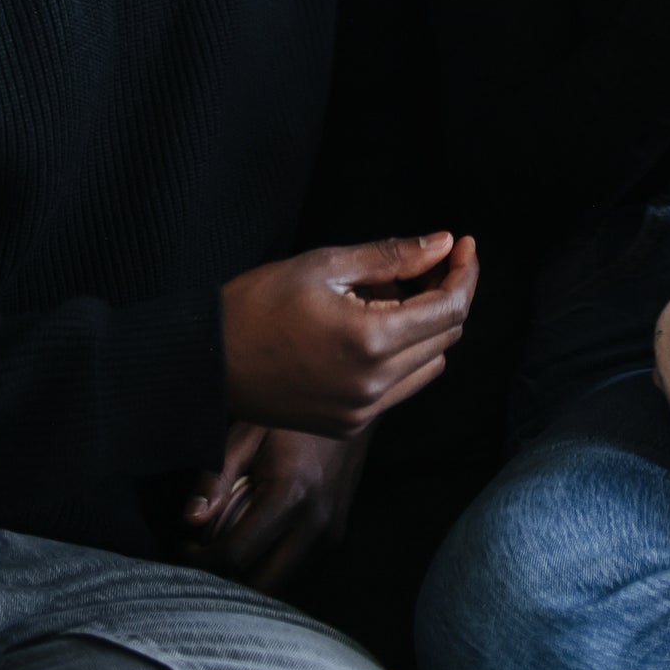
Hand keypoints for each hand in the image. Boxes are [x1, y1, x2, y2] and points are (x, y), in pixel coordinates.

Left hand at [179, 424, 368, 590]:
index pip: (235, 556)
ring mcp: (330, 532)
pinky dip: (269, 563)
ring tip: (226, 545)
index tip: (183, 546)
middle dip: (223, 578)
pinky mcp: (335, 535)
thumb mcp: (247, 436)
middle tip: (202, 554)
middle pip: (259, 584)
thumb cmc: (290, 420)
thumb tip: (190, 520)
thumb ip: (216, 478)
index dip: (199, 561)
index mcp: (290, 495)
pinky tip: (254, 539)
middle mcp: (315, 523)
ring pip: (278, 582)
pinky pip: (294, 567)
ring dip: (248, 574)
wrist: (348, 409)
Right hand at [220, 232, 476, 437]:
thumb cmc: (258, 303)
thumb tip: (445, 243)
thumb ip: (392, 256)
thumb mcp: (325, 265)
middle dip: (448, 294)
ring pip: (430, 364)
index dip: (465, 273)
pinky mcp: (348, 426)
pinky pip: (402, 387)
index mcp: (372, 342)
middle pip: (447, 336)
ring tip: (395, 293)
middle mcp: (375, 385)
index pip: (450, 308)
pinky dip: (406, 355)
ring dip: (429, 327)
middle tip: (430, 262)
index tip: (464, 245)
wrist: (204, 364)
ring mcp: (363, 412)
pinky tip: (377, 326)